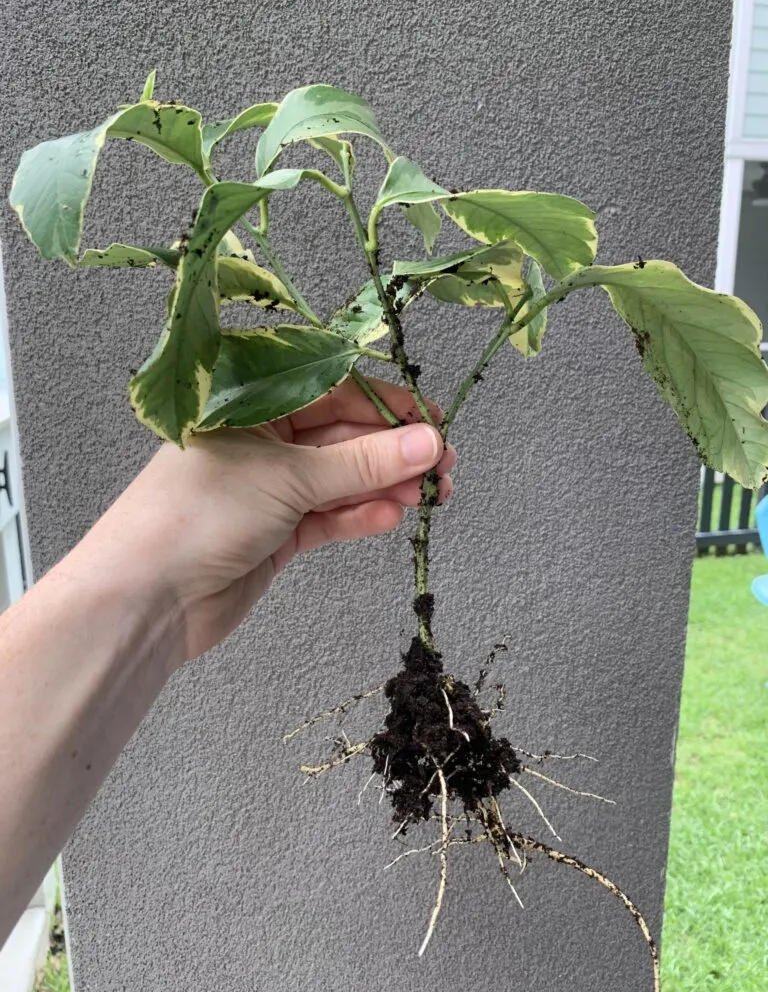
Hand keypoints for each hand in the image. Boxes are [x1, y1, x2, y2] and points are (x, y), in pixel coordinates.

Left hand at [76, 376, 454, 662]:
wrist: (148, 600)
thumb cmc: (201, 513)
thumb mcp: (288, 476)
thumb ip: (362, 463)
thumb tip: (429, 441)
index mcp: (250, 406)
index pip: (330, 391)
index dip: (384, 406)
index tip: (432, 422)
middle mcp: (261, 442)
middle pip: (340, 437)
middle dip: (393, 451)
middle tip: (443, 467)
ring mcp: (269, 490)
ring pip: (340, 480)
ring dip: (384, 485)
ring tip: (430, 495)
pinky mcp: (277, 534)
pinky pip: (328, 517)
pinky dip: (360, 516)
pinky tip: (392, 516)